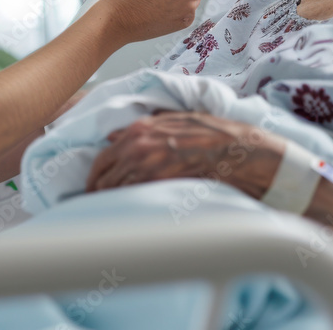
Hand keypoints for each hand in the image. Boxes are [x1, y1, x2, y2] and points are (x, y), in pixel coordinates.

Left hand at [86, 111, 284, 198]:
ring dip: (112, 201)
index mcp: (139, 129)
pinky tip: (132, 214)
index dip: (95, 176)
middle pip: (102, 177)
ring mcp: (147, 165)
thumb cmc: (211, 132)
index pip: (101, 158)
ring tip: (113, 213)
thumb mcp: (175, 118)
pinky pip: (134, 199)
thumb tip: (112, 135)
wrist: (237, 149)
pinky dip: (129, 207)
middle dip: (98, 191)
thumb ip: (143, 126)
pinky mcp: (160, 183)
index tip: (94, 187)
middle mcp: (137, 145)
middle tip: (100, 204)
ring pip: (115, 191)